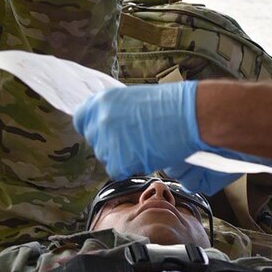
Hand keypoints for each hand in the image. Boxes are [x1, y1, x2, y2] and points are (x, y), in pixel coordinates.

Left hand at [73, 82, 200, 180]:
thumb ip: (116, 112)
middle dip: (112, 145)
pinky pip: (118, 171)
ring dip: (123, 157)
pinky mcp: (118, 160)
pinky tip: (148, 154)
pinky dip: (132, 167)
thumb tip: (109, 125)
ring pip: (107, 158)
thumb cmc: (171, 106)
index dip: (93, 127)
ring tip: (146, 145)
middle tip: (134, 141)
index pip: (81, 119)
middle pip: (95, 142)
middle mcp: (100, 119)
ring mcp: (107, 141)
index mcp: (103, 100)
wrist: (190, 116)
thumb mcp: (135, 100)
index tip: (103, 133)